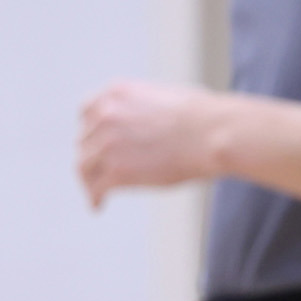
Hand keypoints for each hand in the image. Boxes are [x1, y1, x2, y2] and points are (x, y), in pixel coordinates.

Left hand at [78, 80, 218, 206]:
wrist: (215, 133)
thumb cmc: (204, 116)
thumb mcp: (162, 96)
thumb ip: (140, 108)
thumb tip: (141, 123)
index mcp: (115, 94)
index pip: (87, 114)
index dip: (89, 131)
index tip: (92, 143)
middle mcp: (104, 117)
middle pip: (85, 142)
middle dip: (92, 156)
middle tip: (98, 171)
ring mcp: (107, 144)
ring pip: (84, 167)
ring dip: (88, 180)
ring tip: (95, 191)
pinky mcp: (116, 171)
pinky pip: (95, 189)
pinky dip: (95, 198)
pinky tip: (99, 205)